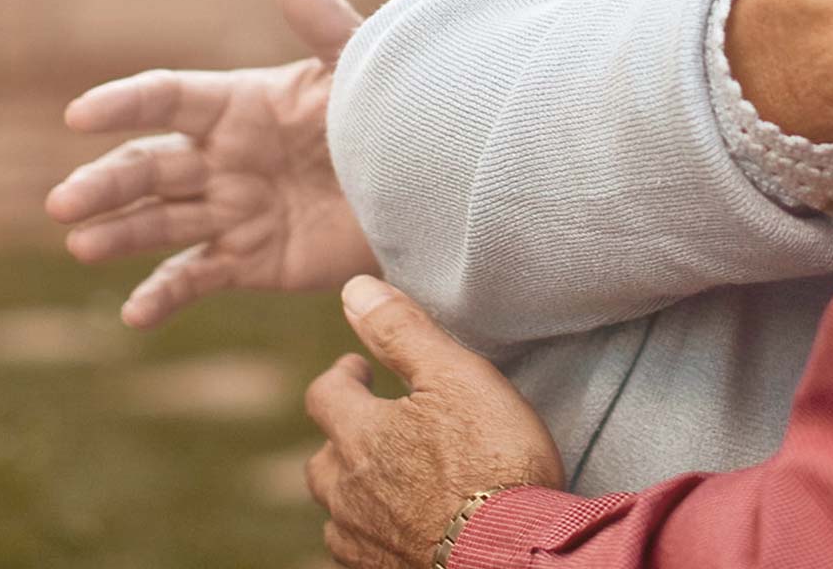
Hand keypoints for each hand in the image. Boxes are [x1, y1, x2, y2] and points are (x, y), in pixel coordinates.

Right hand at [45, 0, 378, 326]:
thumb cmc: (394, 113)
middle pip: (147, 167)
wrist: (430, 185)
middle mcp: (223, 157)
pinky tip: (133, 314)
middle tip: (63, 203)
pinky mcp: (249, 260)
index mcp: (240, 104)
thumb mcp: (359, 67)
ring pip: (159, 221)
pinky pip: (194, 277)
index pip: (168, 98)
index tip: (78, 115)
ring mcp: (231, 210)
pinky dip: (161, 297)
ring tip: (82, 245)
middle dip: (104, 183)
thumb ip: (324, 24)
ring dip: (117, 234)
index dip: (123, 103)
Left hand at [306, 277, 565, 568]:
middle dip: (343, 435)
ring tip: (390, 475)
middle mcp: (348, 491)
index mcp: (360, 435)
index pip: (324, 395)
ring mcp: (362, 539)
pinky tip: (402, 522)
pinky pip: (359, 548)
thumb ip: (402, 331)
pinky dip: (373, 528)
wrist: (510, 550)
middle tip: (376, 422)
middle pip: (322, 458)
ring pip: (338, 508)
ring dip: (355, 486)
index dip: (342, 375)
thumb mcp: (456, 375)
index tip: (360, 370)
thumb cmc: (494, 457)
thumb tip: (354, 289)